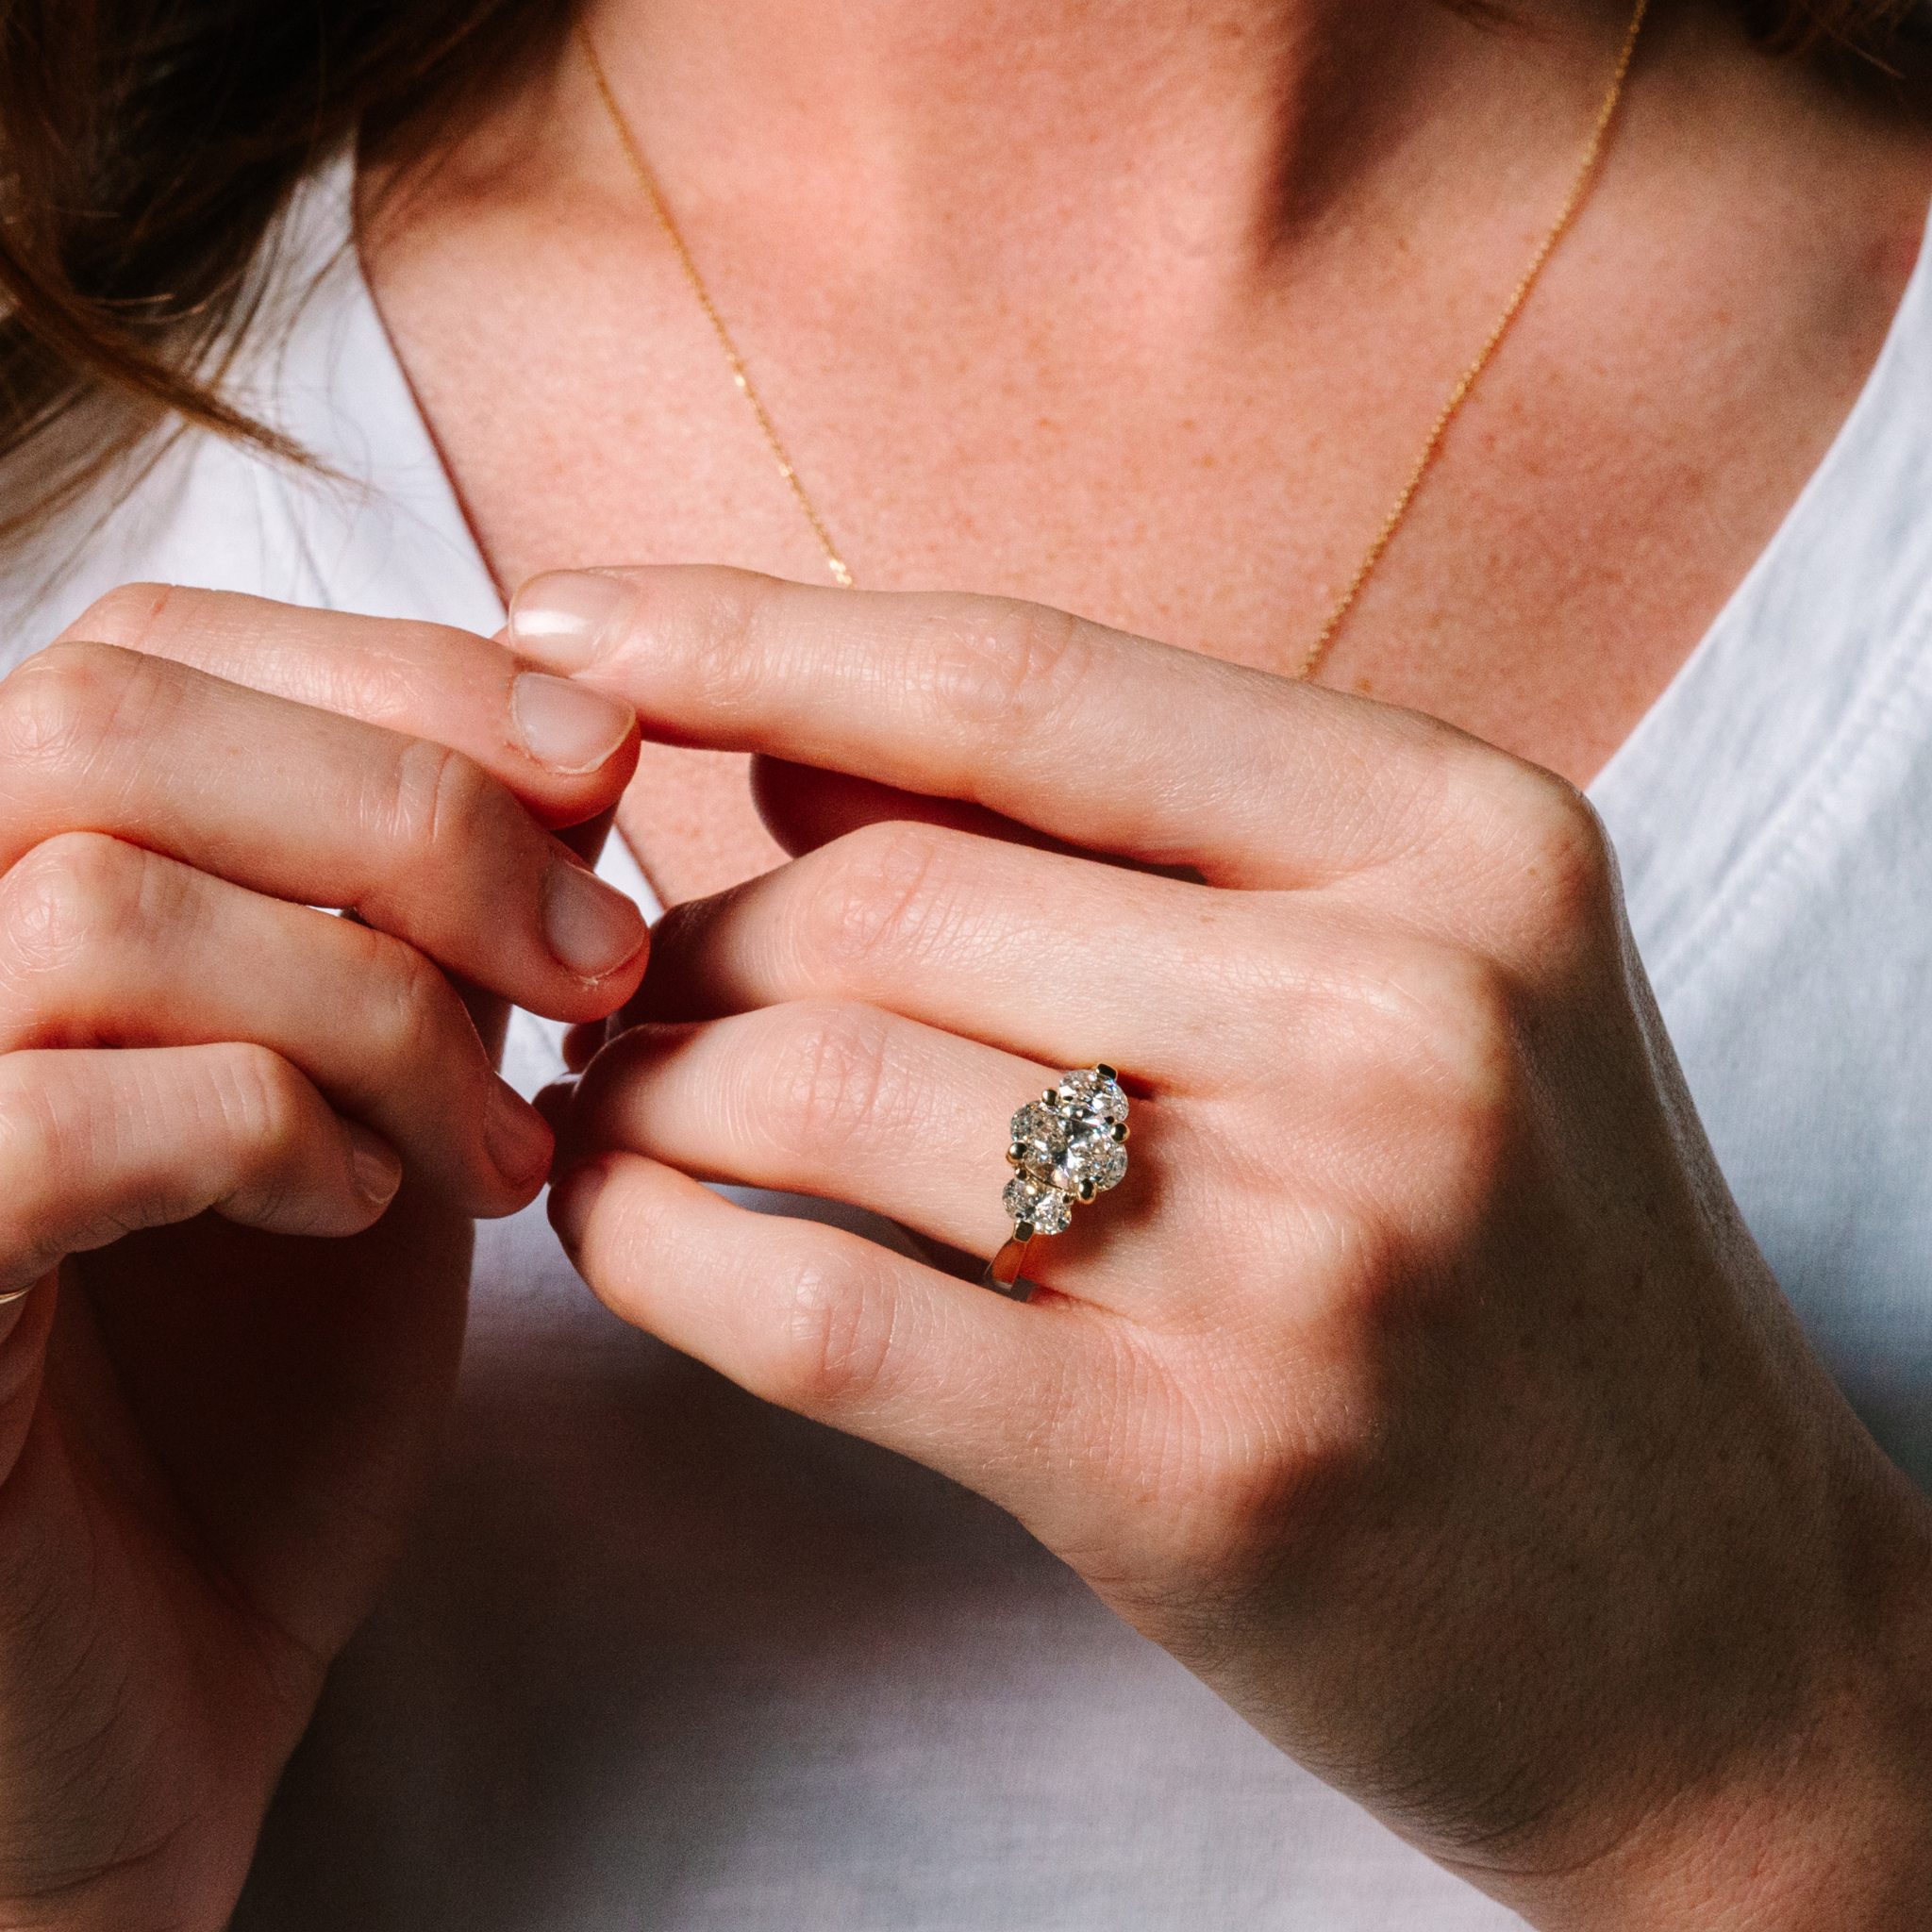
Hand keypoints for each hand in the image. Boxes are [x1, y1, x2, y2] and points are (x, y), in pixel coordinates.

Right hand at [0, 587, 646, 1928]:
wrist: (160, 1675)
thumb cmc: (266, 1378)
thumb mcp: (378, 1090)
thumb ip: (425, 914)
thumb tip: (570, 741)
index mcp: (2, 877)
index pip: (161, 644)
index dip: (403, 676)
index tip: (609, 768)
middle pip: (109, 717)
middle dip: (416, 817)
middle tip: (601, 965)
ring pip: (102, 901)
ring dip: (379, 1009)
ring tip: (501, 1151)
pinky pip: (51, 1114)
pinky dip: (265, 1131)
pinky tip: (363, 1211)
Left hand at [520, 566, 1931, 1930]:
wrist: (1702, 1622)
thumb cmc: (1518, 1268)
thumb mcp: (1405, 983)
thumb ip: (1104, 845)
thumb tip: (782, 752)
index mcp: (1461, 839)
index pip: (1019, 681)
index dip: (750, 636)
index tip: (558, 628)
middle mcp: (1405, 1012)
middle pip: (882, 894)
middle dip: (687, 934)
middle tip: (613, 981)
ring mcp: (1308, 1246)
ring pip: (821, 1079)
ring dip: (649, 1083)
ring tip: (609, 1098)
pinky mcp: (1198, 1460)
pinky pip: (819, 1311)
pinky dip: (659, 1251)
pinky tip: (617, 1228)